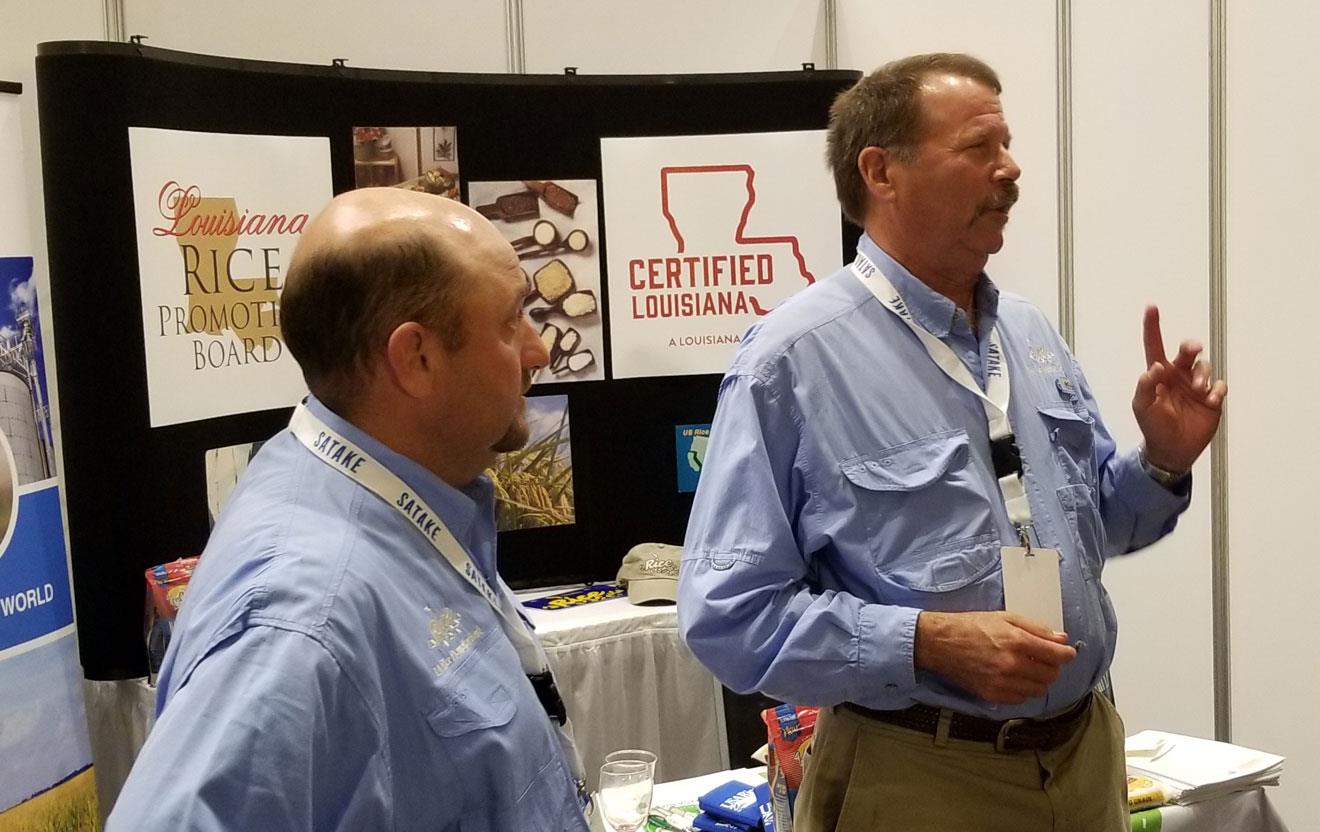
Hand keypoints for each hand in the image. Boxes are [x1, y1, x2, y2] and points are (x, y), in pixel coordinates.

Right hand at [914, 610, 1075, 703]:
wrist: (941, 643)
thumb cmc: (972, 626)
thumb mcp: (1005, 617)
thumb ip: (1036, 628)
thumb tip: (1061, 640)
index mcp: (1017, 642)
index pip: (1058, 656)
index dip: (1067, 654)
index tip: (1067, 653)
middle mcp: (1012, 665)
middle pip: (1051, 675)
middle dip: (1052, 667)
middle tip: (1044, 659)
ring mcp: (1002, 683)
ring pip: (1038, 690)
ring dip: (1039, 680)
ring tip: (1028, 668)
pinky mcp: (993, 695)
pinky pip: (1021, 699)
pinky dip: (1023, 689)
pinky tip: (1014, 677)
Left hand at [1132, 305, 1226, 472]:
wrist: (1172, 450)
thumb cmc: (1154, 426)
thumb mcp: (1142, 408)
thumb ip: (1145, 387)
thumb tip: (1153, 368)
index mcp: (1159, 374)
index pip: (1154, 345)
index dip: (1153, 327)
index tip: (1151, 307)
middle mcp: (1179, 375)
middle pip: (1188, 351)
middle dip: (1191, 346)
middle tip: (1193, 349)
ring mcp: (1196, 386)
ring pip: (1204, 366)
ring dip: (1202, 374)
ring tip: (1198, 390)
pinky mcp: (1211, 398)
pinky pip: (1219, 385)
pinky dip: (1217, 389)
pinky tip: (1210, 399)